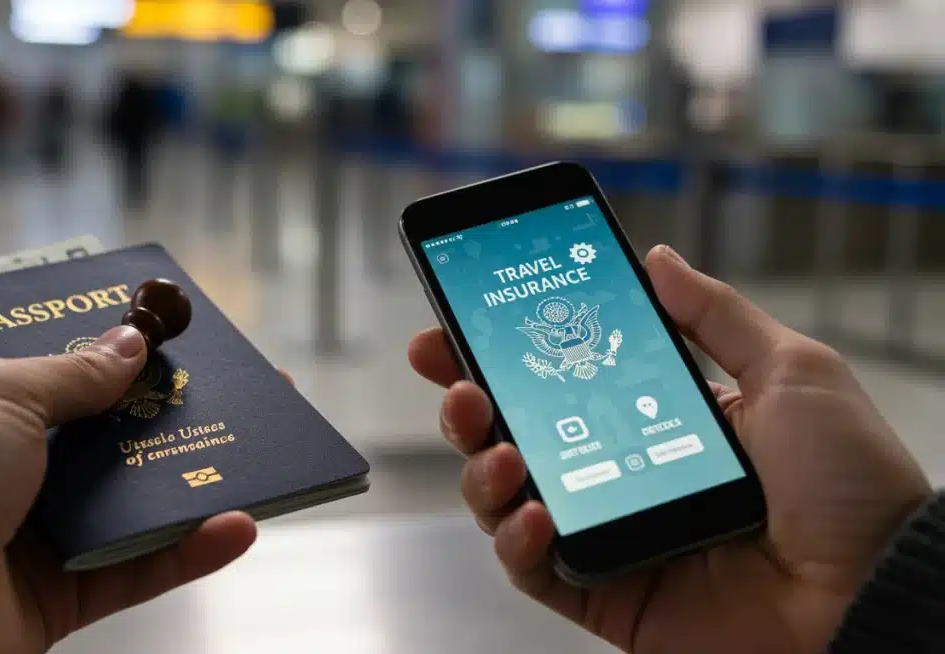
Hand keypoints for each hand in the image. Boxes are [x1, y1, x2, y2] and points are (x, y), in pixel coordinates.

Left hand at [0, 326, 265, 653]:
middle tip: (228, 390)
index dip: (106, 356)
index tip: (164, 339)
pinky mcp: (60, 596)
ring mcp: (31, 537)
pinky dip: (189, 549)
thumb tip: (130, 344)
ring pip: (128, 503)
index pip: (48, 376)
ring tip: (252, 448)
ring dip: (190, 479)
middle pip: (102, 439)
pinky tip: (237, 523)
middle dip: (165, 415)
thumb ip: (73, 372)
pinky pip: (137, 568)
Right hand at [408, 245, 931, 653]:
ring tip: (502, 449)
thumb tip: (656, 258)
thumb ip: (713, 313)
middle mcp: (619, 472)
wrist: (876, 589)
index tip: (453, 323)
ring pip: (505, 500)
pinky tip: (534, 516)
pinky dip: (515, 543)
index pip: (557, 378)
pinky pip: (533, 570)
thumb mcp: (789, 370)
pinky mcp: (604, 592)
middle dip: (467, 404)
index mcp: (653, 418)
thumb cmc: (848, 482)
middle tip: (458, 382)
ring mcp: (608, 533)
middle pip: (513, 434)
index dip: (497, 351)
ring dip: (481, 469)